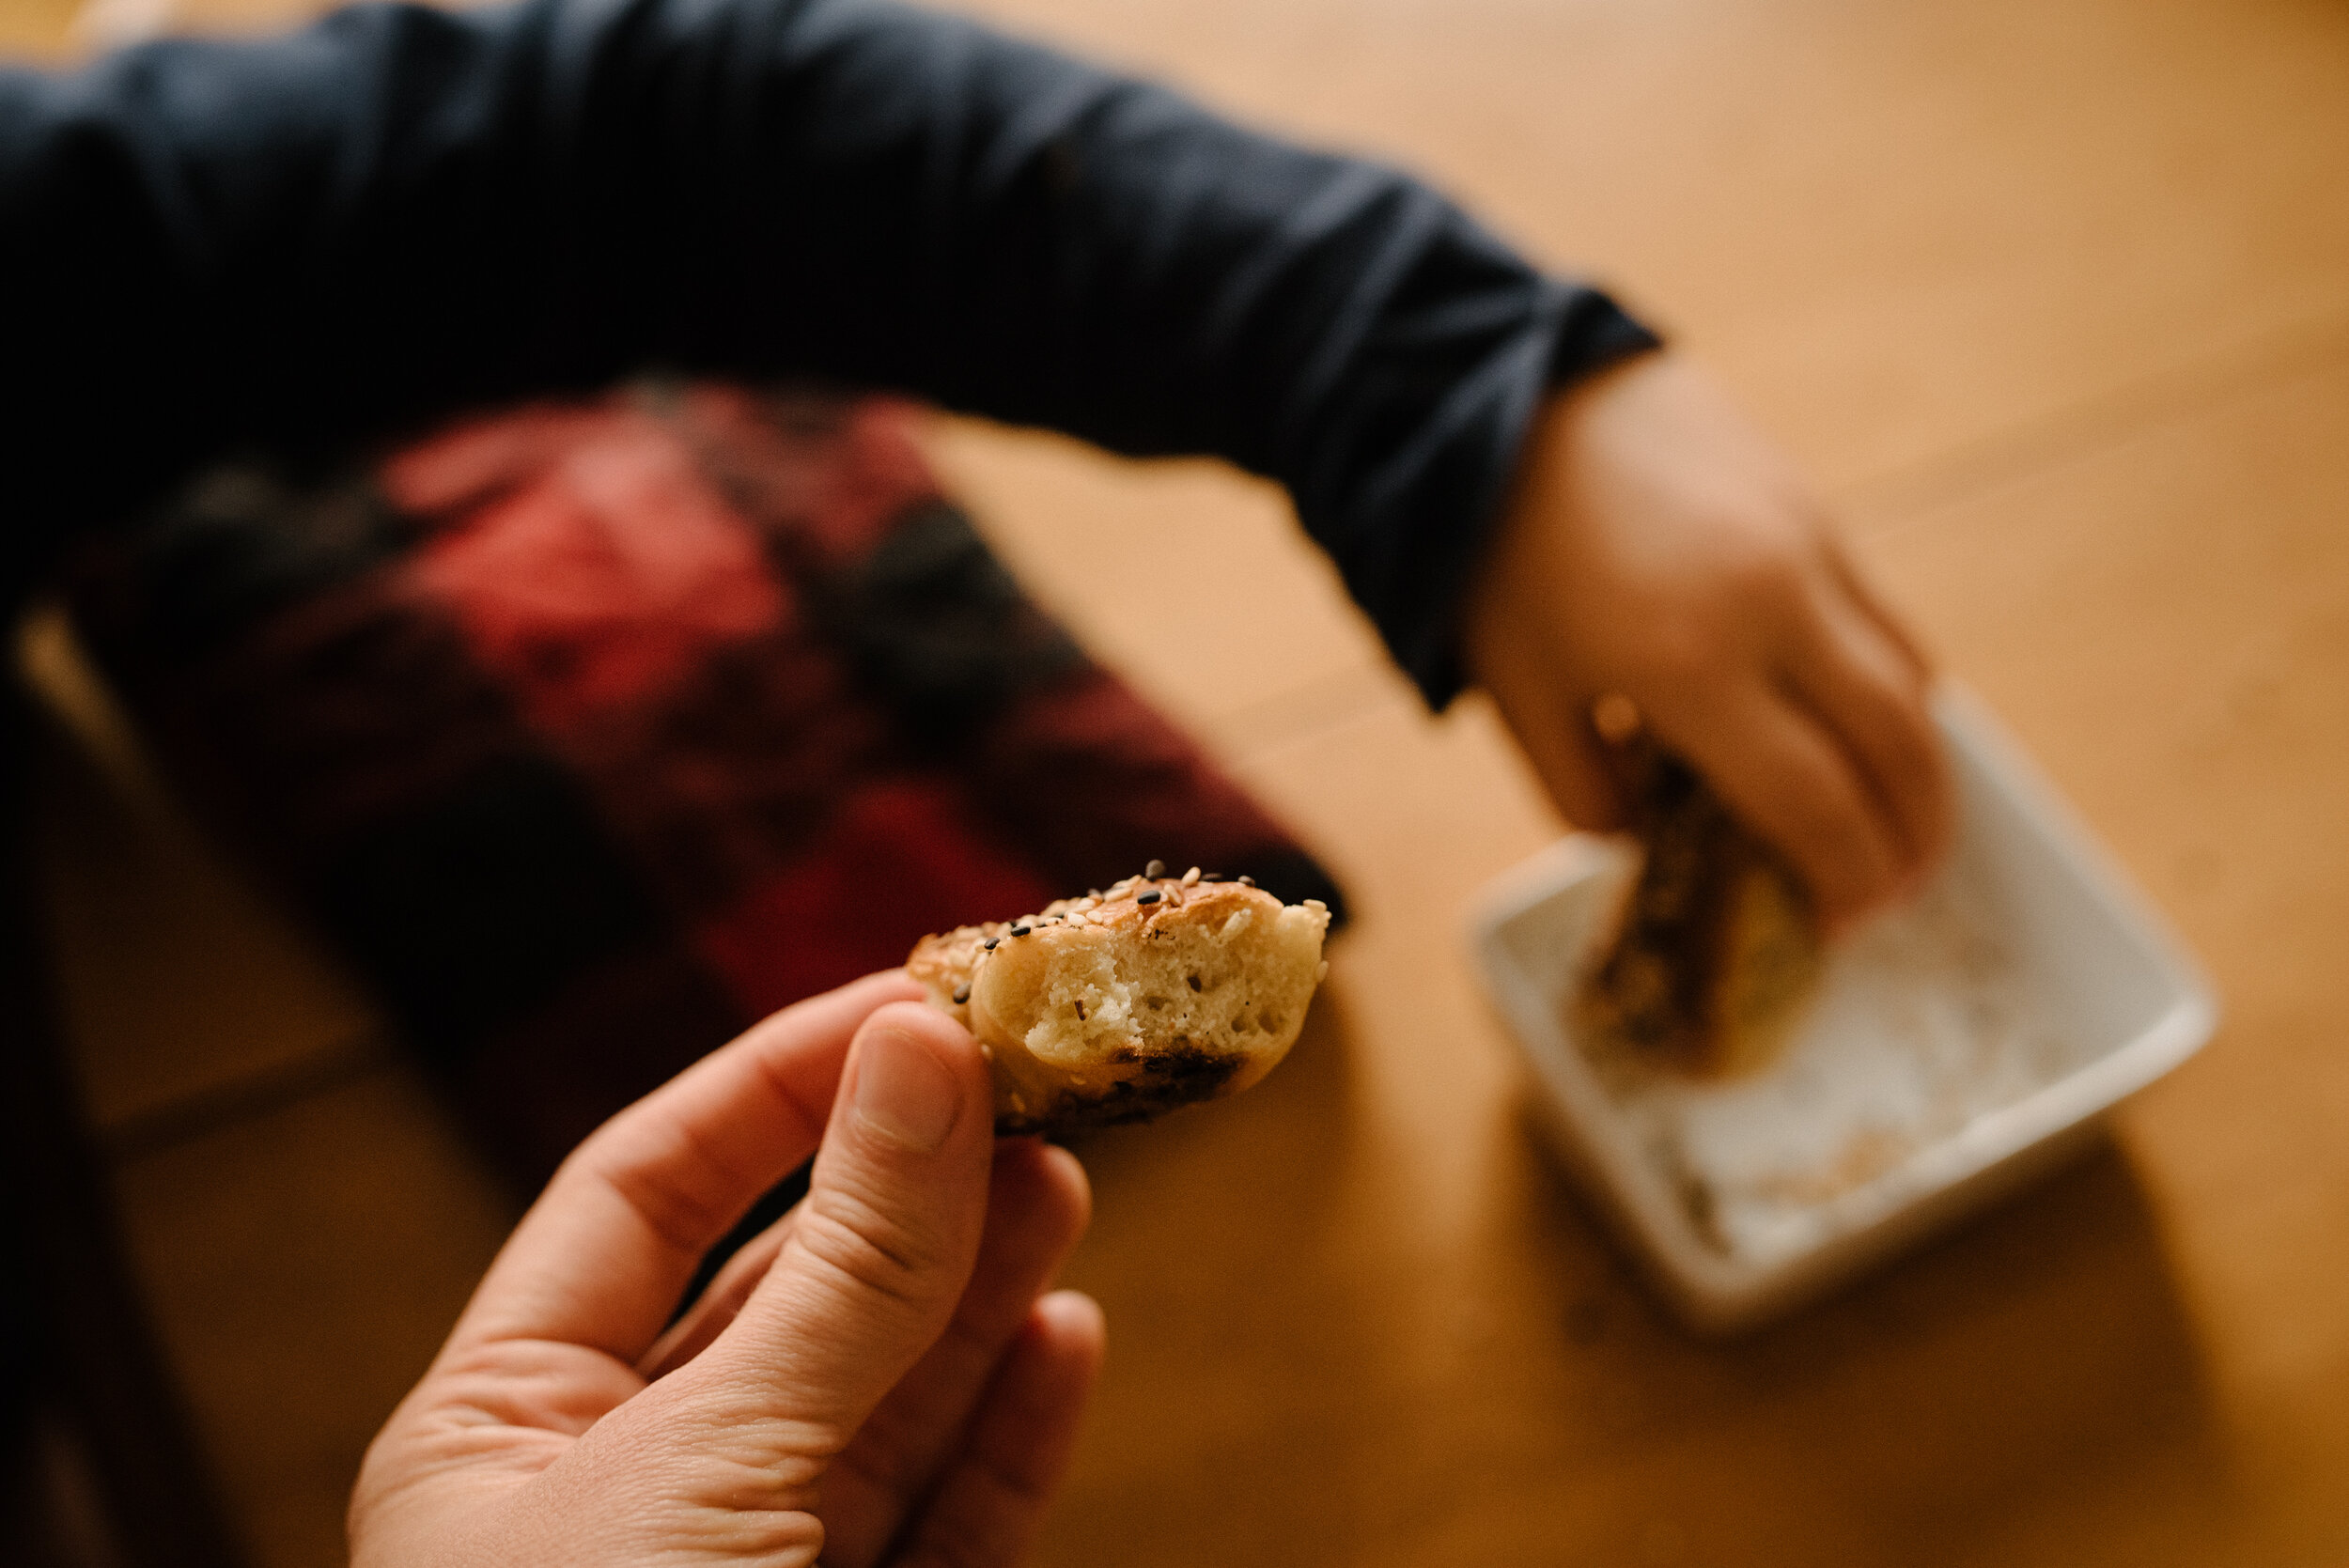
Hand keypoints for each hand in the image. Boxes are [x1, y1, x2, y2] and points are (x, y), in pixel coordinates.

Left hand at [350, 971, 1102, 1567]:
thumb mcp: (705, 1464)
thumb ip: (839, 1265)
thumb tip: (922, 1045)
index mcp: (501, 1427)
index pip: (646, 1191)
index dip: (781, 1082)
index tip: (914, 999)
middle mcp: (618, 1496)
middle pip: (785, 1288)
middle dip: (907, 1181)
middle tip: (1029, 1078)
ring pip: (881, 1401)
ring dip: (978, 1285)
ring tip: (1070, 1174)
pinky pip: (941, 1524)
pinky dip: (1009, 1430)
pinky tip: (1066, 1333)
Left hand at [1466, 350, 1952, 931]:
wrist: (1504, 392)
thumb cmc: (1496, 555)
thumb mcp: (1518, 694)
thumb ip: (1586, 794)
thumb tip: (1653, 842)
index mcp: (1689, 666)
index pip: (1812, 804)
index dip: (1842, 878)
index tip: (1841, 924)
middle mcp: (1772, 606)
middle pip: (1896, 748)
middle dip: (1914, 837)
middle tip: (1899, 893)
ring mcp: (1808, 546)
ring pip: (1909, 679)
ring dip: (1922, 765)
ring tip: (1901, 822)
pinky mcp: (1815, 504)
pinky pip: (1882, 616)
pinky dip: (1894, 686)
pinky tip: (1862, 722)